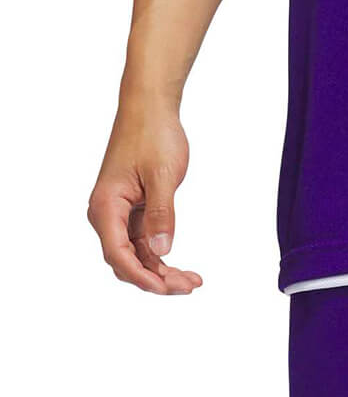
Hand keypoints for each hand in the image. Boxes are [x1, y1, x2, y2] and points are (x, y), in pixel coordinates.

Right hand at [88, 98, 201, 294]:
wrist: (150, 109)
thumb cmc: (152, 134)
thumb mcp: (161, 176)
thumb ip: (161, 215)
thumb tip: (161, 250)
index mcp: (106, 205)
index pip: (118, 255)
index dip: (142, 277)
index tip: (168, 288)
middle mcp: (107, 215)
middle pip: (126, 263)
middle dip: (156, 280)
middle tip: (190, 285)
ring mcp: (119, 216)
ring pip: (136, 259)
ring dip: (162, 274)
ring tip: (193, 281)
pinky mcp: (132, 215)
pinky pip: (143, 247)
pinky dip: (162, 260)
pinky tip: (184, 270)